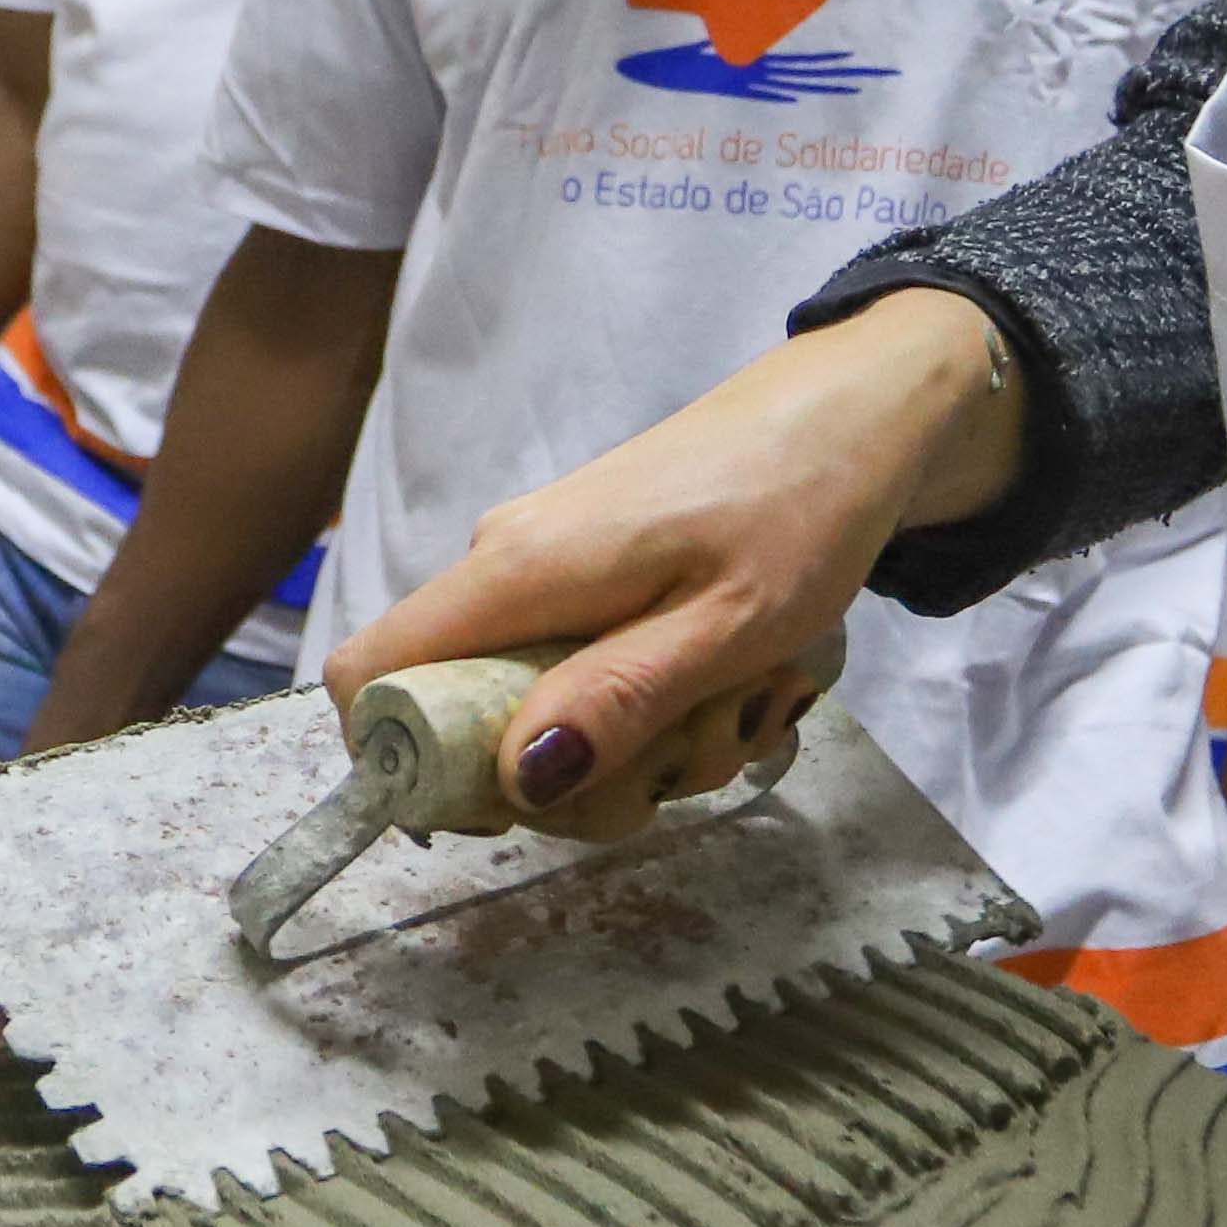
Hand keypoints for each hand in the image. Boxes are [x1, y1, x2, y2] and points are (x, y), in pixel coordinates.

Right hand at [325, 290, 1015, 837]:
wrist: (857, 414)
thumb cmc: (801, 511)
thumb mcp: (727, 629)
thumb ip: (619, 700)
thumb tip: (513, 778)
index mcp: (517, 571)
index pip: (369, 674)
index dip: (405, 765)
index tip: (512, 812)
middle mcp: (505, 563)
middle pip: (461, 716)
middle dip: (569, 775)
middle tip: (686, 765)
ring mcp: (545, 566)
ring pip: (534, 702)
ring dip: (632, 743)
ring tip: (737, 709)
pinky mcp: (587, 571)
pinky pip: (579, 668)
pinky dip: (647, 701)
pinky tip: (728, 685)